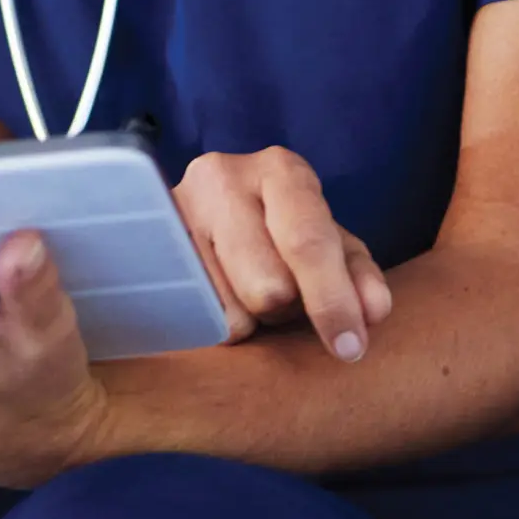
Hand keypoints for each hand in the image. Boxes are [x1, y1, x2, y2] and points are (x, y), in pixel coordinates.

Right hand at [174, 148, 394, 360]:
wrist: (218, 209)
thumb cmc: (289, 233)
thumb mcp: (335, 246)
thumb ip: (359, 276)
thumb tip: (372, 312)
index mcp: (280, 170)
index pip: (307, 242)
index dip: (332, 301)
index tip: (350, 349)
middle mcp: (220, 176)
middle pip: (269, 286)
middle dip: (287, 307)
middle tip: (285, 293)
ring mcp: (175, 206)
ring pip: (230, 308)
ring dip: (251, 316)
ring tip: (249, 288)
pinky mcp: (146, 241)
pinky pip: (194, 313)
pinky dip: (215, 317)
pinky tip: (218, 292)